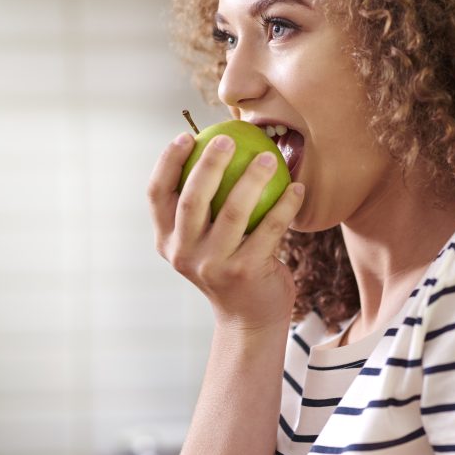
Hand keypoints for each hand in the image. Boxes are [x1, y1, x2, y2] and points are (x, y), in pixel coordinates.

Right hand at [148, 131, 304, 332]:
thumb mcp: (203, 240)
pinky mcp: (245, 272)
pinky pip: (270, 229)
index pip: (157, 195)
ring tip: (270, 157)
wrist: (249, 318)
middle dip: (208, 163)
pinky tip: (297, 187)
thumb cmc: (229, 264)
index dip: (167, 162)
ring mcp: (213, 265)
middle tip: (229, 139)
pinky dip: (285, 205)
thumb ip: (201, 206)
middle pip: (192, 199)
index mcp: (167, 241)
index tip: (187, 136)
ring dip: (253, 178)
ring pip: (233, 212)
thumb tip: (213, 146)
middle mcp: (183, 254)